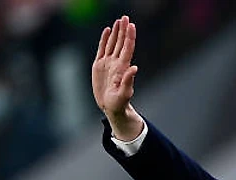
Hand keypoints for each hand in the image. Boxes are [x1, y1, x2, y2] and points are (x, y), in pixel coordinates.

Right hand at [92, 15, 142, 139]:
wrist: (111, 107)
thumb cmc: (119, 103)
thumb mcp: (124, 93)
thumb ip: (128, 81)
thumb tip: (134, 68)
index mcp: (123, 67)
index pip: (127, 48)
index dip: (129, 36)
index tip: (131, 25)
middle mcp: (117, 62)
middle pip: (121, 42)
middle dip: (123, 30)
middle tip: (125, 17)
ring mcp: (108, 63)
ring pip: (113, 43)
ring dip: (116, 32)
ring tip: (119, 20)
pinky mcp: (100, 65)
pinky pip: (103, 48)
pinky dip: (105, 39)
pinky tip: (107, 30)